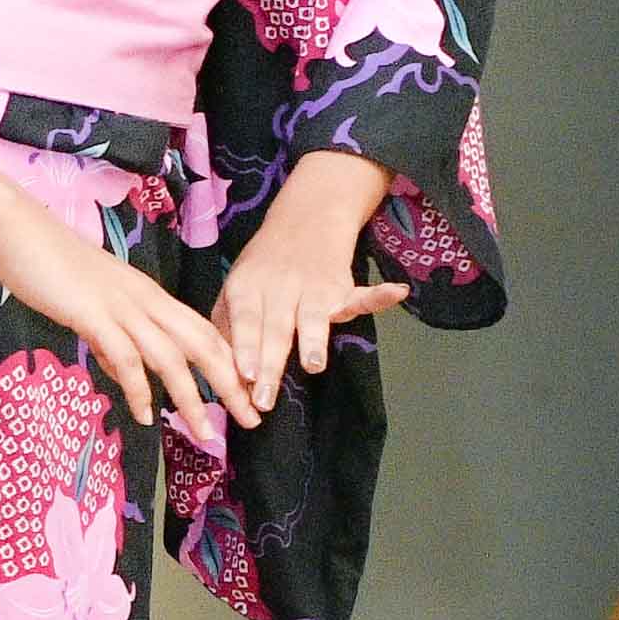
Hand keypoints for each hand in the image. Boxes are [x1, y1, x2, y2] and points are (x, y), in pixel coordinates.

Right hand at [0, 175, 258, 438]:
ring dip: (192, 398)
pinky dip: (138, 389)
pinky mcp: (93, 314)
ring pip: (170, 356)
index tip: (244, 395)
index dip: (228, 363)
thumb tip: (121, 371)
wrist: (18, 230)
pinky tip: (145, 416)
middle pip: (201, 344)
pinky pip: (125, 357)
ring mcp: (120, 307)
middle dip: (229, 384)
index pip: (201, 331)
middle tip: (249, 420)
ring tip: (204, 432)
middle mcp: (145, 300)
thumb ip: (110, 337)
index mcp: (148, 295)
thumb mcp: (91, 304)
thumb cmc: (49, 264)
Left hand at [206, 154, 405, 421]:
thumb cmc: (261, 268)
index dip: (244, 348)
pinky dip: (379, 295)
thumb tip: (221, 376)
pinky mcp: (342, 287)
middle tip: (265, 400)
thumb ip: (226, 330)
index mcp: (247, 287)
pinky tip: (397, 293)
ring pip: (312, 317)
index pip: (244, 322)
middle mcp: (279, 287)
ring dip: (313, 340)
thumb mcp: (234, 290)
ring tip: (313, 365)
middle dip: (271, 365)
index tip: (243, 377)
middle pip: (275, 330)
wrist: (303, 219)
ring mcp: (313, 287)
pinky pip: (361, 292)